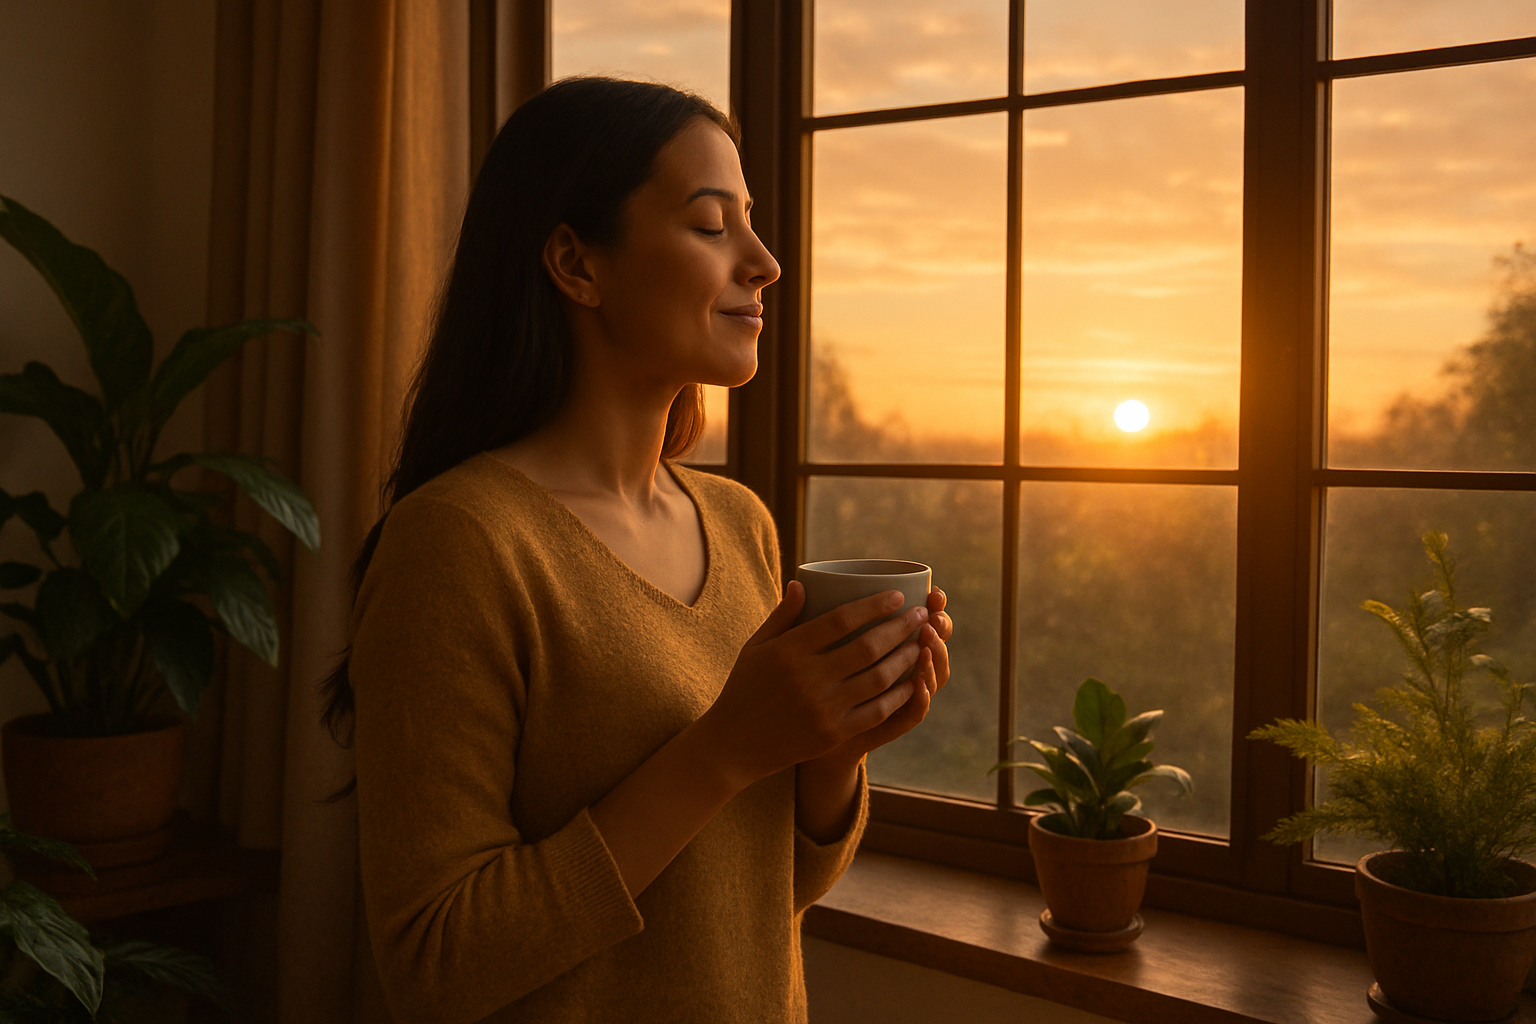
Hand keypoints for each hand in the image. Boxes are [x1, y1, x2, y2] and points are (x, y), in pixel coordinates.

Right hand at [700, 581, 930, 787]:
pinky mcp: (833, 734)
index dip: (873, 606)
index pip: (840, 620)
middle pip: (867, 647)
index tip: (898, 596)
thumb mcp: (754, 647)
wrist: (733, 745)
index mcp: (787, 651)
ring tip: (921, 643)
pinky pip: (876, 711)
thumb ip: (782, 616)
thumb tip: (802, 582)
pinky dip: (899, 695)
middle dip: (901, 628)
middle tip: (922, 615)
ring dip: (906, 658)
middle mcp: (807, 678)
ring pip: (878, 678)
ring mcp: (822, 708)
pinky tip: (913, 681)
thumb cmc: (744, 689)